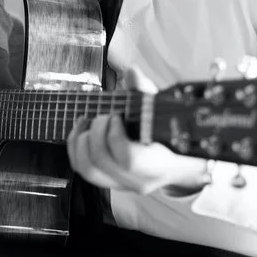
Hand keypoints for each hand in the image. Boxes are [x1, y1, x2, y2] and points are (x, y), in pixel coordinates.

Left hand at [67, 65, 207, 195]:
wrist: (180, 158)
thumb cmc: (171, 129)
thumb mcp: (164, 110)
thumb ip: (146, 92)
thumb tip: (132, 71)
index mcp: (162, 163)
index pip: (129, 159)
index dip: (115, 136)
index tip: (117, 115)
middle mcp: (141, 180)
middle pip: (103, 162)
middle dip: (97, 131)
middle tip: (106, 115)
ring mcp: (124, 185)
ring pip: (89, 169)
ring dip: (82, 140)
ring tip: (90, 120)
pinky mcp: (111, 182)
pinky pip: (83, 170)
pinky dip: (75, 147)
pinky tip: (82, 128)